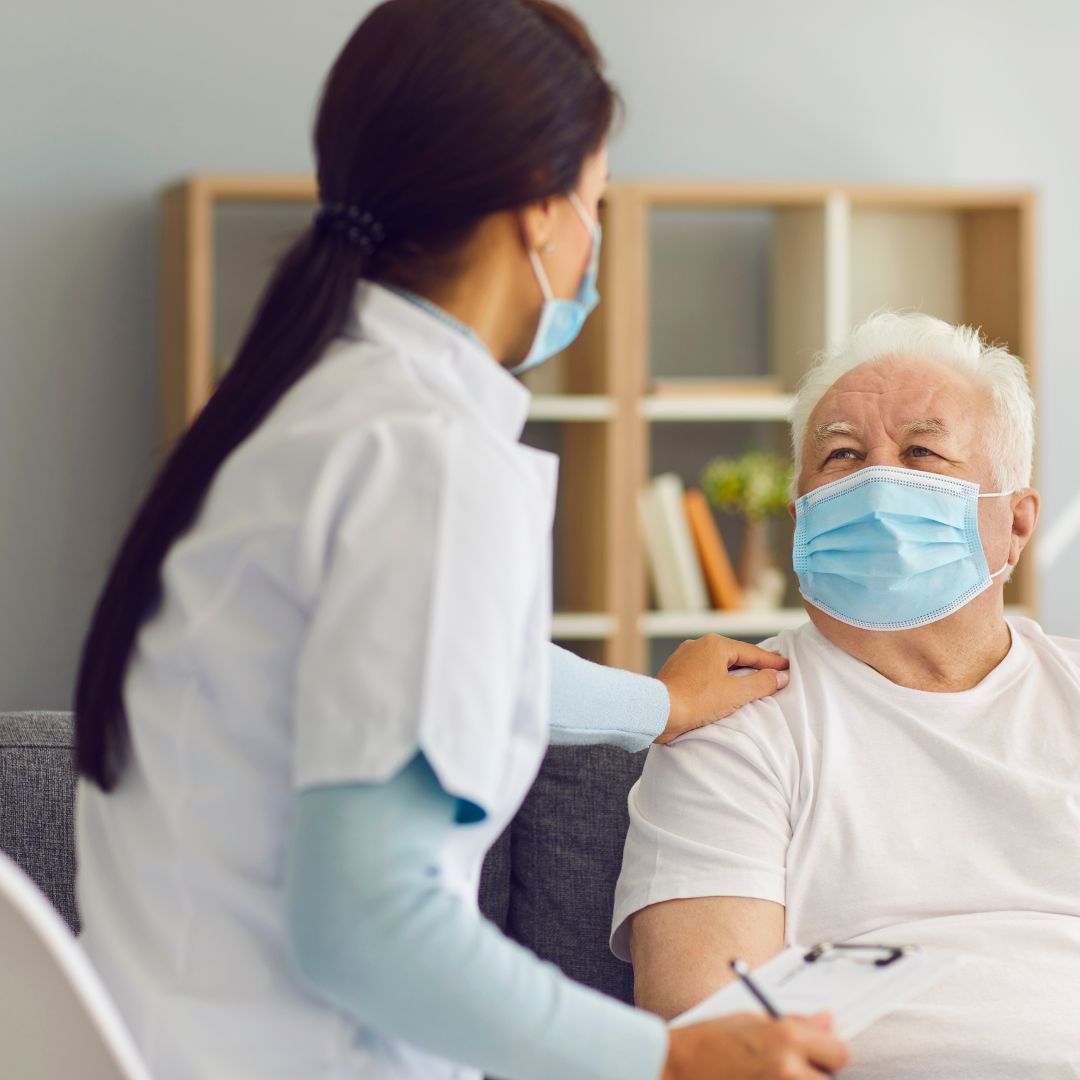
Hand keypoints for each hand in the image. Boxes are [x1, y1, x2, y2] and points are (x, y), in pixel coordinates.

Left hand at [655, 635, 788, 744]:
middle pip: (734, 656)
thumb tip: (780, 676)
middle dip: (753, 664)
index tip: (787, 666)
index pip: (752, 653)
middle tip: (773, 670)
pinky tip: (722, 689)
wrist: (657, 711)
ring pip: (717, 664)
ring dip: (734, 672)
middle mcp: (698, 645)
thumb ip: (761, 683)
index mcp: (715, 645)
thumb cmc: (695, 700)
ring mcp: (684, 658)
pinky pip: (703, 672)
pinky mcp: (675, 672)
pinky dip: (717, 678)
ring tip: (750, 680)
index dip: (772, 662)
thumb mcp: (735, 693)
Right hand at [662, 1012, 848, 1079]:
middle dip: (815, 1076)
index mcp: (785, 1039)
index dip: (828, 1053)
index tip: (817, 1056)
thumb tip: (829, 1020)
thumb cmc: (707, 1045)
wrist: (672, 1072)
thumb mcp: (750, 1021)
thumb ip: (796, 1025)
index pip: (839, 1051)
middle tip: (789, 1072)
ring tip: (768, 1079)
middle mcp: (788, 1072)